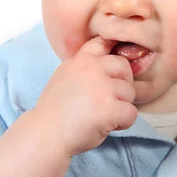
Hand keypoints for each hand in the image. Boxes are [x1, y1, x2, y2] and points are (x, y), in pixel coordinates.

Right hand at [34, 36, 137, 156]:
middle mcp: (92, 68)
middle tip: (108, 99)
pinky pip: (131, 113)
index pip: (103, 41)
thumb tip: (111, 63)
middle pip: (124, 67)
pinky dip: (123, 123)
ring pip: (130, 93)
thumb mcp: (65, 76)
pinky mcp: (109, 108)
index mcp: (81, 59)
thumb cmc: (57, 111)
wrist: (45, 135)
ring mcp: (102, 87)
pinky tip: (106, 126)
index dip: (113, 52)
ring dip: (121, 106)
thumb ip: (85, 67)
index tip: (112, 66)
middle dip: (122, 84)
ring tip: (101, 115)